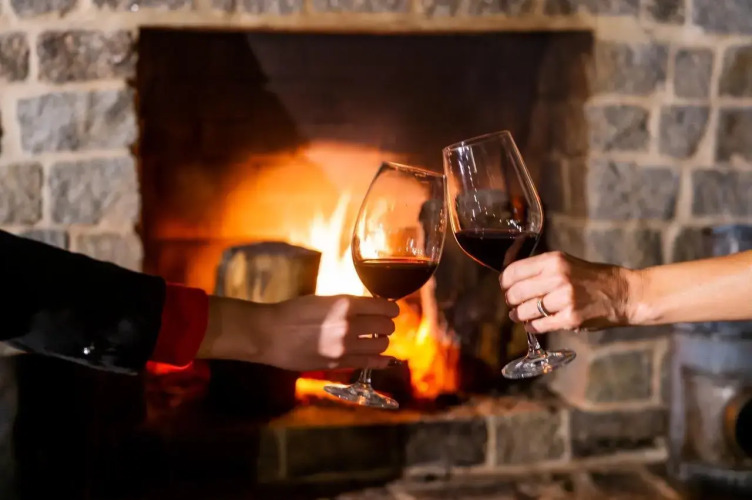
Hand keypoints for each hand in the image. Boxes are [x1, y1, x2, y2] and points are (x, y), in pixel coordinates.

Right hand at [200, 294, 399, 370]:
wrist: (269, 334)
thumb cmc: (293, 312)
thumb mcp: (323, 300)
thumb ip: (348, 305)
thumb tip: (369, 308)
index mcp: (346, 304)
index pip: (384, 306)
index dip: (391, 308)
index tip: (390, 309)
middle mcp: (350, 325)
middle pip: (386, 327)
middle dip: (386, 324)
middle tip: (381, 324)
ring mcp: (345, 347)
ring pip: (381, 345)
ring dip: (381, 341)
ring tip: (374, 338)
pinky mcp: (338, 364)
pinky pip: (369, 363)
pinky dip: (381, 360)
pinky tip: (385, 359)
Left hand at [499, 251, 634, 332]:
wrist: (623, 294)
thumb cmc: (592, 278)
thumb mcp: (566, 262)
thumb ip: (540, 269)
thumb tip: (510, 278)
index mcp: (554, 261)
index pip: (513, 271)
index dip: (504, 282)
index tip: (505, 287)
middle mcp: (557, 278)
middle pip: (515, 293)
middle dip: (510, 300)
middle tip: (512, 303)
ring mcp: (564, 299)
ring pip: (523, 311)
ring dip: (518, 315)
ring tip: (519, 315)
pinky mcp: (570, 319)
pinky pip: (538, 326)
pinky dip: (531, 326)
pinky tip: (532, 324)